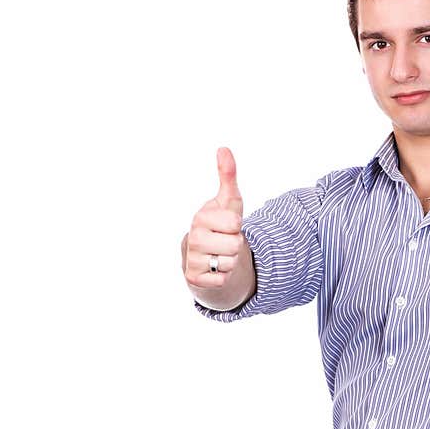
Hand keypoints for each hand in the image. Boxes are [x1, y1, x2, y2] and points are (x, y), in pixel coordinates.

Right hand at [183, 147, 245, 288]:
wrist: (205, 255)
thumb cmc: (220, 224)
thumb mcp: (228, 202)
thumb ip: (228, 176)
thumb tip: (224, 148)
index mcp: (201, 218)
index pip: (235, 224)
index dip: (236, 226)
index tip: (226, 225)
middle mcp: (193, 238)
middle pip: (235, 245)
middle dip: (235, 244)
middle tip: (225, 241)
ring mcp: (192, 259)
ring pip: (230, 263)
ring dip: (231, 261)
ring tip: (220, 254)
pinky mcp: (194, 279)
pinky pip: (222, 280)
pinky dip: (224, 276)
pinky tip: (214, 268)